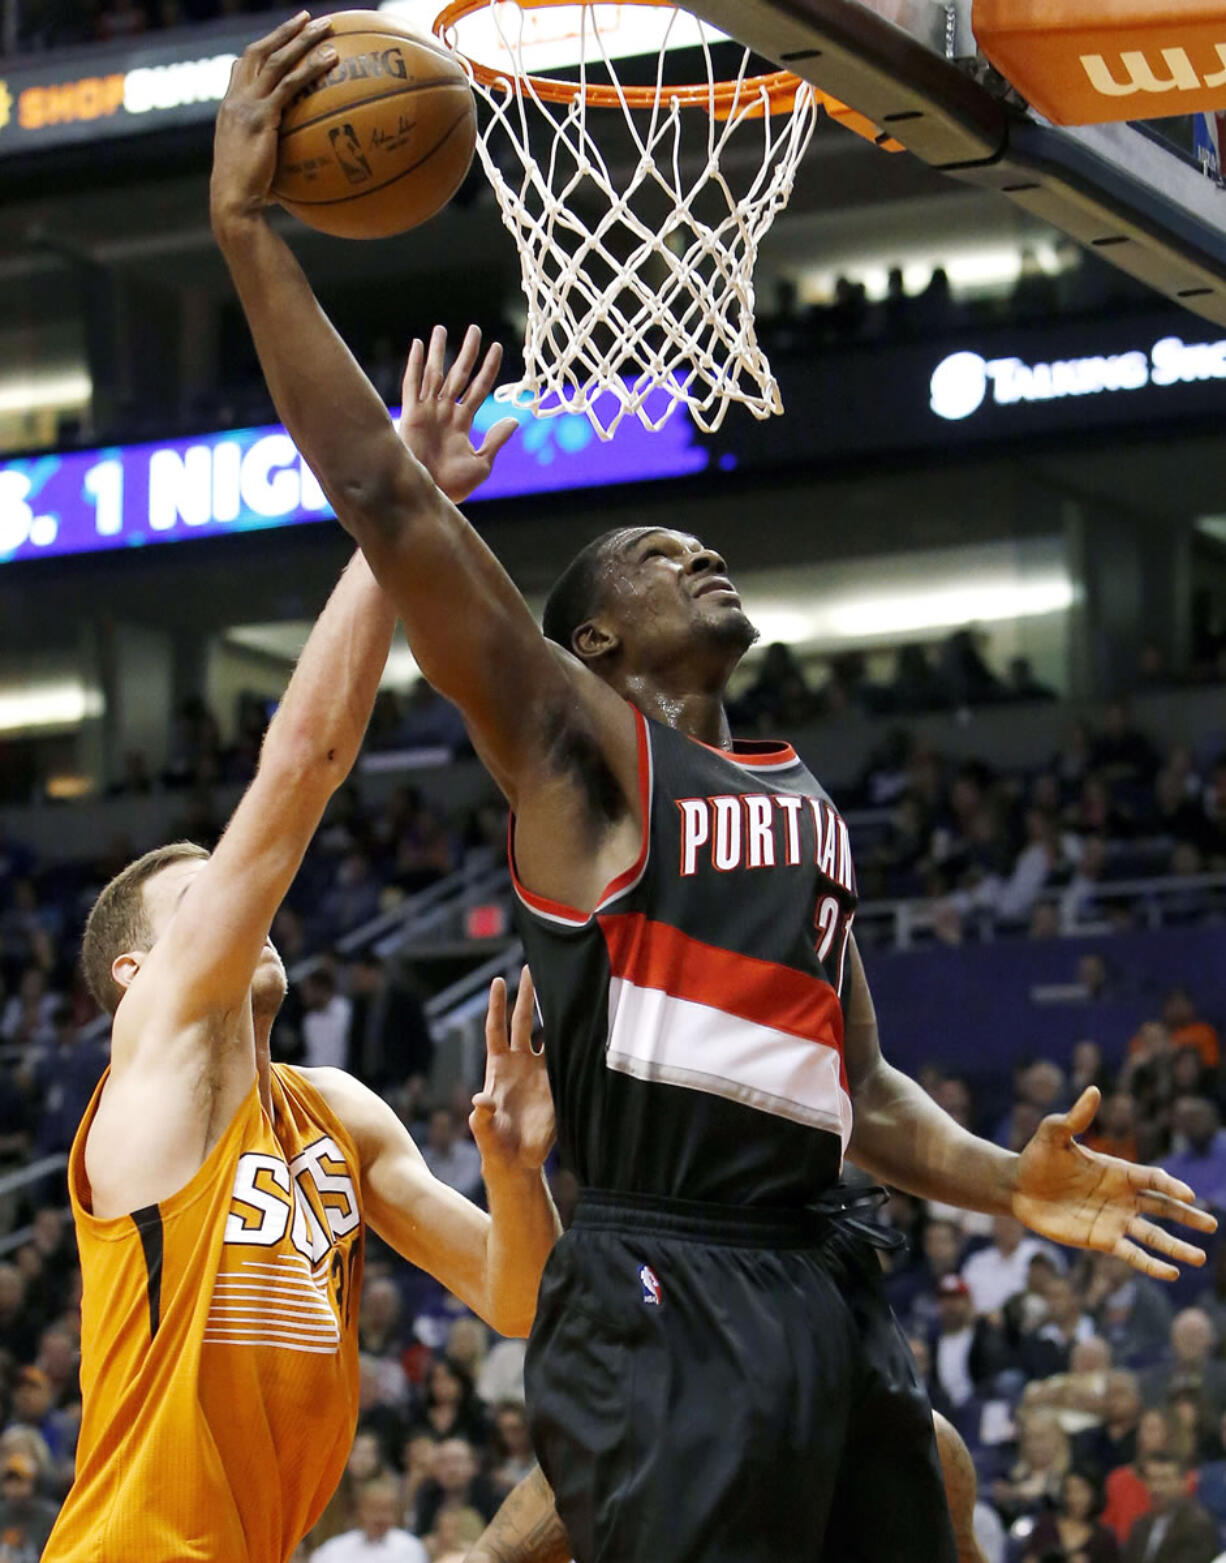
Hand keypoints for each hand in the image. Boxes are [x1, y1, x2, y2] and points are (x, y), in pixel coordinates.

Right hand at [211, 11, 335, 223]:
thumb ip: (267, 154)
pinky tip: (332, 60)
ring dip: (301, 39)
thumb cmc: (246, 197)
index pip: (242, 66)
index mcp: (230, 107)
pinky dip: (310, 68)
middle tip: (308, 17)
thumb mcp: (254, 168)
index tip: (283, 37)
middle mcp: (235, 99)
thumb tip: (292, 165)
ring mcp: (246, 105)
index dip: (263, 48)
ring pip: (275, 60)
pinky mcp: (261, 117)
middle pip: (259, 51)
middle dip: (285, 31)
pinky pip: (289, 85)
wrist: (232, 203)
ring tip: (326, 27)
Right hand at [398, 325, 518, 502]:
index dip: (489, 368)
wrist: (427, 497)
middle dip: (467, 352)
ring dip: (439, 351)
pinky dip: (415, 365)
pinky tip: (419, 345)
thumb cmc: (453, 486)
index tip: (497, 347)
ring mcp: (427, 412)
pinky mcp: (410, 416)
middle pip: (459, 375)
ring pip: (435, 374)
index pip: (479, 388)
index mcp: (462, 423)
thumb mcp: (481, 464)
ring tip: (442, 329)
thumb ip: (495, 440)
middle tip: (475, 329)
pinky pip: (412, 385)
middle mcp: (445, 413)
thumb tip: (513, 420)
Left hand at [469, 968, 554, 1172]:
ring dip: (551, 1013)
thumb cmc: (495, 1145)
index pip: (496, 1029)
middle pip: (522, 1022)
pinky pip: (565, 1057)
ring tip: (560, 988)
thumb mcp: (483, 1131)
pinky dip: (571, 1042)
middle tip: (532, 967)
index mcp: (497, 1069)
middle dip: (526, 996)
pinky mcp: (556, 1085)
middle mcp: (519, 1064)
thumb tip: (478, 1100)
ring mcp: (538, 1072)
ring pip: (546, 1034)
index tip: (499, 981)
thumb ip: (480, 1117)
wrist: (517, 1161)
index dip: (497, 1006)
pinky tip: (581, 1023)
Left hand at [1011, 1086, 1216, 1280]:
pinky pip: (1132, 1254)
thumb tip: (1093, 1091)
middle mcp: (1122, 1197)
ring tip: (1200, 1259)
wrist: (1017, 1187)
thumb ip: (1074, 1118)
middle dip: (1187, 1216)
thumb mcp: (1053, 1134)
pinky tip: (1170, 1274)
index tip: (1188, 1196)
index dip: (1171, 1187)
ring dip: (1176, 1247)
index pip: (1152, 1179)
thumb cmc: (1037, 1157)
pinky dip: (1151, 1265)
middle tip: (1212, 1225)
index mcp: (1117, 1170)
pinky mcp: (1101, 1240)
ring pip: (1153, 1235)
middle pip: (1163, 1207)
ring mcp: (1114, 1220)